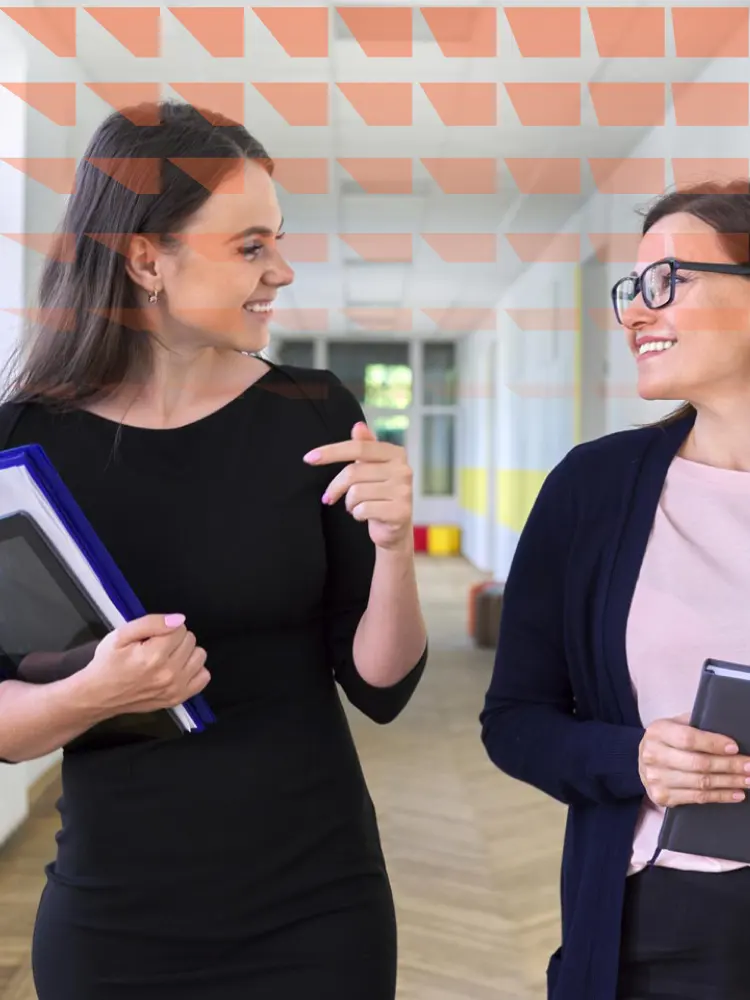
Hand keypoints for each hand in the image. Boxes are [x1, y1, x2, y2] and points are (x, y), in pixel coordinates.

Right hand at [82, 613, 209, 716]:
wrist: (98, 695)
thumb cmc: (108, 663)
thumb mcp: (121, 635)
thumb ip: (151, 623)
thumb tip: (179, 619)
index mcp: (154, 655)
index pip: (180, 628)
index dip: (166, 628)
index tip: (151, 638)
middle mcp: (169, 673)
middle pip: (191, 640)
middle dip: (175, 639)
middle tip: (156, 647)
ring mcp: (175, 688)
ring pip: (200, 656)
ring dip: (186, 653)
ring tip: (167, 657)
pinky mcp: (178, 698)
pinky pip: (203, 677)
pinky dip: (193, 670)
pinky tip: (177, 669)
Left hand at [303, 422, 412, 549]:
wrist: (396, 527)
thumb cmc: (380, 494)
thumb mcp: (372, 468)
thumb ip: (365, 446)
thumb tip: (358, 426)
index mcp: (396, 454)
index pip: (359, 447)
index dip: (332, 452)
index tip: (309, 458)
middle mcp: (403, 470)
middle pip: (353, 472)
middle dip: (336, 487)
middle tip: (329, 497)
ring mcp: (403, 491)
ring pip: (356, 493)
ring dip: (349, 503)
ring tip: (355, 506)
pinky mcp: (400, 512)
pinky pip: (364, 510)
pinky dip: (357, 514)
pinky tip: (364, 515)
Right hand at [638, 713, 749, 806]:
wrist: (641, 763)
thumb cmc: (665, 741)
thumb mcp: (674, 724)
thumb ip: (694, 724)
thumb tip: (726, 728)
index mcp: (657, 732)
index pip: (688, 738)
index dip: (713, 743)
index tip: (734, 747)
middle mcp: (652, 755)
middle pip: (697, 763)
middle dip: (729, 765)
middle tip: (749, 766)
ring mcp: (656, 779)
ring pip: (700, 783)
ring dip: (729, 782)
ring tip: (748, 779)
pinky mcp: (661, 797)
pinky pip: (697, 798)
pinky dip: (720, 796)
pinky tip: (736, 793)